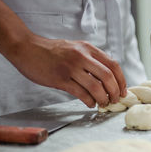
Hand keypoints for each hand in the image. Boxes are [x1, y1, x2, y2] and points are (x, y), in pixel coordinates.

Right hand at [8, 35, 126, 107]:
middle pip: (108, 76)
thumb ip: (91, 58)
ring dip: (103, 98)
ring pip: (96, 87)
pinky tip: (91, 103)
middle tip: (115, 100)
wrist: (27, 48)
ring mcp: (71, 68)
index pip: (113, 65)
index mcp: (88, 48)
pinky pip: (81, 93)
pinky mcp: (60, 79)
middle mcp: (82, 56)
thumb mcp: (76, 48)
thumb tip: (108, 76)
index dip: (121, 80)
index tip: (123, 91)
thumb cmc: (53, 51)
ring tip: (103, 103)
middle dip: (115, 91)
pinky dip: (89, 101)